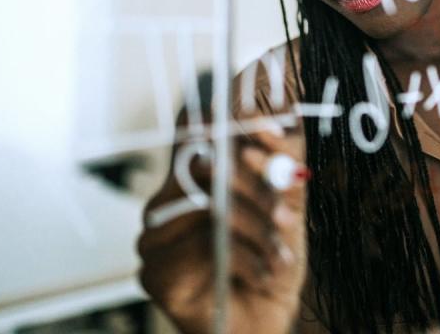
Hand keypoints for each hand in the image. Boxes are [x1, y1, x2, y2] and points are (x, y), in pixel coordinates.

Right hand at [137, 122, 308, 333]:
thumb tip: (286, 128)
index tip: (263, 126)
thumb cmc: (267, 266)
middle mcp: (165, 204)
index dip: (226, 126)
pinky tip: (265, 273)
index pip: (196, 137)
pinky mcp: (155, 273)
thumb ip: (283, 170)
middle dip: (255, 190)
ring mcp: (153, 239)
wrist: (258, 325)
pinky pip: (202, 251)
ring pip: (208, 211)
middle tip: (286, 213)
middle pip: (206, 171)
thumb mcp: (284, 210)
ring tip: (282, 254)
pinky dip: (244, 261)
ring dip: (256, 232)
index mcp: (190, 183)